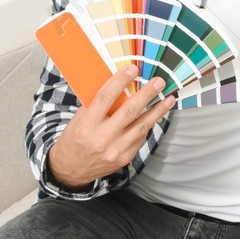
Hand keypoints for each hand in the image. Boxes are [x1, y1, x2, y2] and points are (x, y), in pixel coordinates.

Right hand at [46, 65, 174, 190]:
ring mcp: (115, 150)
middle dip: (146, 95)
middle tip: (158, 82)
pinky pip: (140, 138)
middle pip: (129, 112)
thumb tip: (119, 86)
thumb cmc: (75, 138)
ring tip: (168, 99)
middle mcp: (102, 138)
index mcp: (87, 124)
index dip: (120, 81)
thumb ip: (97, 104)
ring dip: (157, 111)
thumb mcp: (79, 118)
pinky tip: (155, 115)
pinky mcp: (125, 158)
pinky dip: (148, 124)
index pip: (105, 97)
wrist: (71, 169)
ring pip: (141, 126)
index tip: (133, 69)